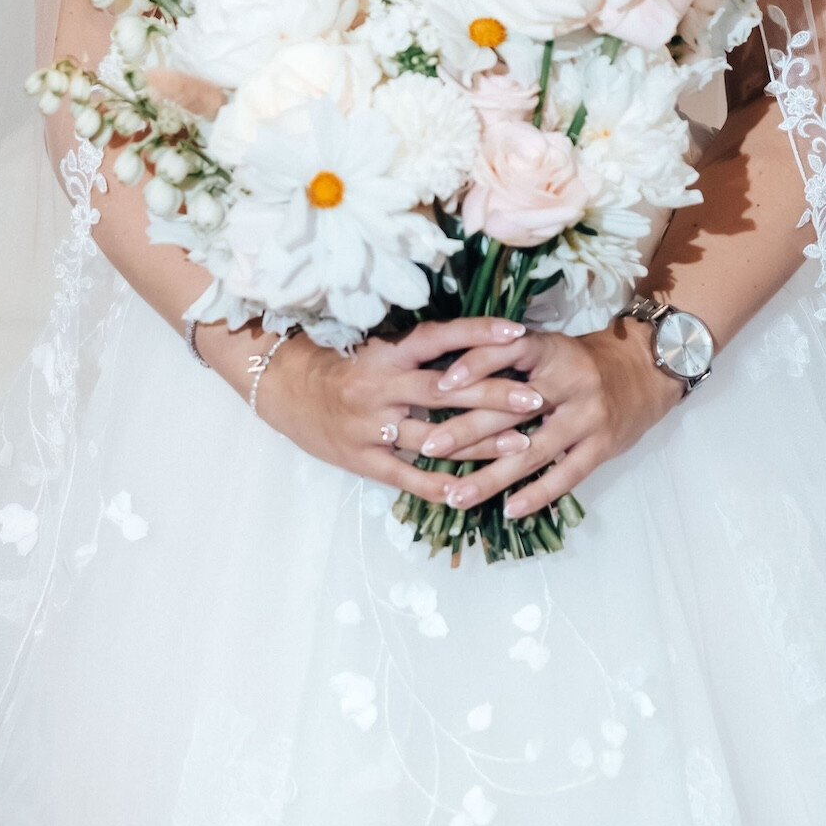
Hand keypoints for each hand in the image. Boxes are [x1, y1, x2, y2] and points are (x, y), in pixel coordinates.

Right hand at [253, 317, 547, 503]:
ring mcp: (372, 425)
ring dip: (481, 444)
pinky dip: (440, 486)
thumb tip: (477, 343)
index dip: (479, 333)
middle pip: (446, 391)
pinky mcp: (363, 459)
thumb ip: (421, 350)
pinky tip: (471, 493)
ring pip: (435, 438)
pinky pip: (407, 476)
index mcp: (388, 352)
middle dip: (495, 395)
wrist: (288, 390)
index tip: (519, 333)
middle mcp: (382, 386)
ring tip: (523, 447)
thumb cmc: (345, 365)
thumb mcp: (379, 347)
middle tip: (537, 399)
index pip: (440, 337)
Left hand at [427, 316, 683, 520]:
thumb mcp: (550, 348)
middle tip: (428, 447)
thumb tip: (449, 380)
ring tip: (456, 494)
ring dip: (491, 476)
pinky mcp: (603, 446)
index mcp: (551, 350)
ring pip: (533, 450)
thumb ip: (511, 361)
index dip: (475, 365)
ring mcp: (588, 416)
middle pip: (511, 409)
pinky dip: (536, 494)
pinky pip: (566, 475)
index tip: (441, 384)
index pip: (508, 352)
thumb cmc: (582, 361)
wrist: (646, 370)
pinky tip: (509, 510)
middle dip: (466, 430)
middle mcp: (569, 381)